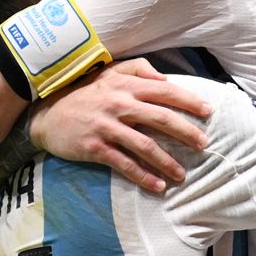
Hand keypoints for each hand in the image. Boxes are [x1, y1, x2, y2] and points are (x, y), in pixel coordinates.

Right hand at [28, 59, 212, 192]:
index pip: (165, 91)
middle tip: (203, 145)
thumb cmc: (84, 93)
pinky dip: (143, 176)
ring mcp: (107, 127)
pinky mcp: (96, 147)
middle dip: (187, 133)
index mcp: (126, 86)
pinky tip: (158, 186)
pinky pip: (124, 164)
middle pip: (162, 119)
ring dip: (167, 161)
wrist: (47, 114)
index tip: (209, 111)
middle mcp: (120, 105)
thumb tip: (165, 78)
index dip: (189, 101)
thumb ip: (139, 70)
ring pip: (146, 145)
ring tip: (182, 174)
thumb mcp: (109, 73)